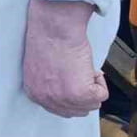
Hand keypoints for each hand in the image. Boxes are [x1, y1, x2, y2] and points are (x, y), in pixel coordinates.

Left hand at [22, 0, 107, 117]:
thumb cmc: (47, 38)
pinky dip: (100, 81)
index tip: (75, 81)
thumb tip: (70, 94)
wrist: (54, 26)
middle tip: (81, 73)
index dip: (72, 94)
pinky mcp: (80, 93)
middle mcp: (46, 99)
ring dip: (92, 86)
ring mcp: (63, 99)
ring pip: (91, 104)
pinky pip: (102, 96)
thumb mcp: (41, 68)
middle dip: (84, 93)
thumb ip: (50, 85)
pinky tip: (89, 66)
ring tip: (83, 67)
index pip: (59, 109)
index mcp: (34, 93)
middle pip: (76, 111)